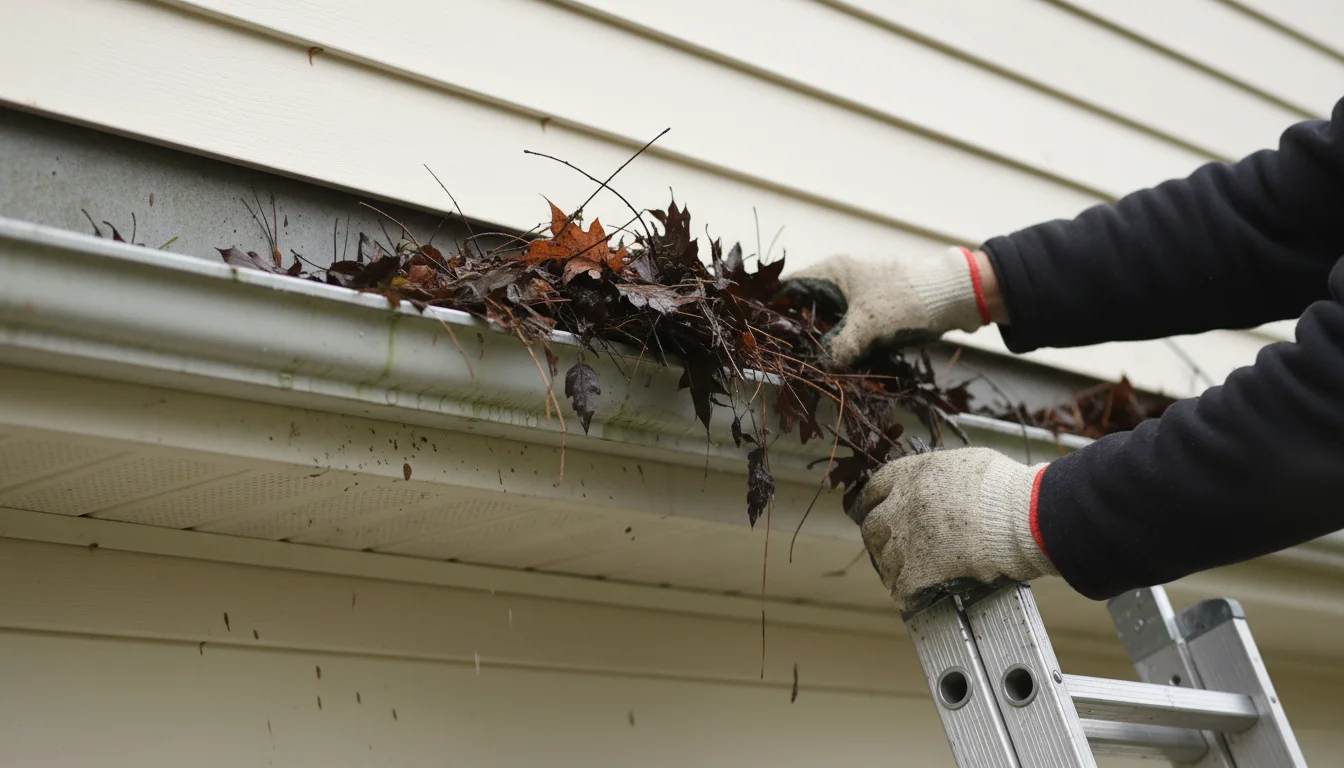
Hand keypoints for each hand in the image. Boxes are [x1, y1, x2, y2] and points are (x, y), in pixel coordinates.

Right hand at [776, 248, 999, 365]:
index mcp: (832, 271)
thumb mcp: (867, 327)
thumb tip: (816, 367)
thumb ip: (837, 347)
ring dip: (820, 341)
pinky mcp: (874, 309)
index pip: (787, 287)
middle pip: (805, 306)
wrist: (957, 294)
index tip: (763, 336)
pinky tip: (837, 363)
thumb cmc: (908, 299)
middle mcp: (841, 279)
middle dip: (796, 332)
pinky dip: (841, 343)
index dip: (772, 310)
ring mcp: (858, 294)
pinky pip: (847, 326)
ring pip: (827, 319)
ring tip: (807, 365)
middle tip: (786, 359)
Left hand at [849, 447, 1056, 609]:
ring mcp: (909, 538)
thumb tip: (945, 481)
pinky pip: (901, 586)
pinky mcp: (921, 568)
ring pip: (884, 559)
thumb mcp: (967, 464)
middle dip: (878, 538)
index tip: (871, 511)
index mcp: (912, 474)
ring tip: (900, 575)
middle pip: (873, 526)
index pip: (874, 489)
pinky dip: (905, 593)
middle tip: (886, 548)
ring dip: (891, 568)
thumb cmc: (1006, 487)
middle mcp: (903, 504)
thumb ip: (943, 474)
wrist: (1022, 515)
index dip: (872, 503)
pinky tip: (911, 597)